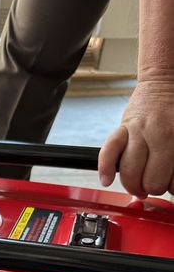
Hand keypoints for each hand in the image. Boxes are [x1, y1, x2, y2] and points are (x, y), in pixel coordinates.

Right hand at [98, 81, 173, 197]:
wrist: (164, 83)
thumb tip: (172, 185)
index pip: (173, 182)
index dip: (171, 188)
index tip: (170, 184)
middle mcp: (159, 135)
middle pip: (151, 181)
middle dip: (152, 187)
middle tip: (154, 182)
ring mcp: (138, 132)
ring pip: (130, 173)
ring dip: (134, 185)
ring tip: (138, 184)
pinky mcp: (121, 129)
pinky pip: (108, 152)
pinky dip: (104, 168)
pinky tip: (106, 180)